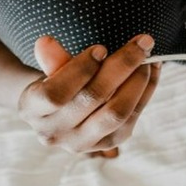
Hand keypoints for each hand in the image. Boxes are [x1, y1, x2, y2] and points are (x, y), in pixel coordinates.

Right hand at [18, 34, 160, 156]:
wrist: (67, 113)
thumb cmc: (59, 83)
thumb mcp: (51, 71)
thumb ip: (52, 59)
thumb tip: (46, 42)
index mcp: (33, 111)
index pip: (55, 94)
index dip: (79, 70)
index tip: (101, 48)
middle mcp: (56, 133)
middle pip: (93, 99)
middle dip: (121, 67)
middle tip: (142, 43)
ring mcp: (85, 142)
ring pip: (117, 111)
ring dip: (139, 80)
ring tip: (149, 56)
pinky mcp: (111, 142)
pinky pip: (134, 114)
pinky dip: (147, 89)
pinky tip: (153, 68)